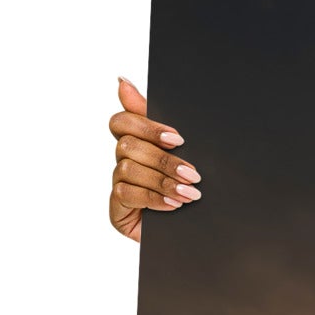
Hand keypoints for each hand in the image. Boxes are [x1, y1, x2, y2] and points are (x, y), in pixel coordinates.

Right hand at [108, 76, 200, 241]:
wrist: (197, 233)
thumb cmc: (188, 189)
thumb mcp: (183, 154)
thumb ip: (158, 121)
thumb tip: (122, 81)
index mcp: (137, 142)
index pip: (122, 121)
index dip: (146, 126)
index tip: (177, 138)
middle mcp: (123, 160)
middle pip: (128, 145)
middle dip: (164, 160)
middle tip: (193, 173)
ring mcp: (119, 184)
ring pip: (128, 169)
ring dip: (163, 181)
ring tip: (190, 194)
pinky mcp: (117, 208)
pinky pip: (127, 194)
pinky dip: (154, 198)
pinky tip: (173, 205)